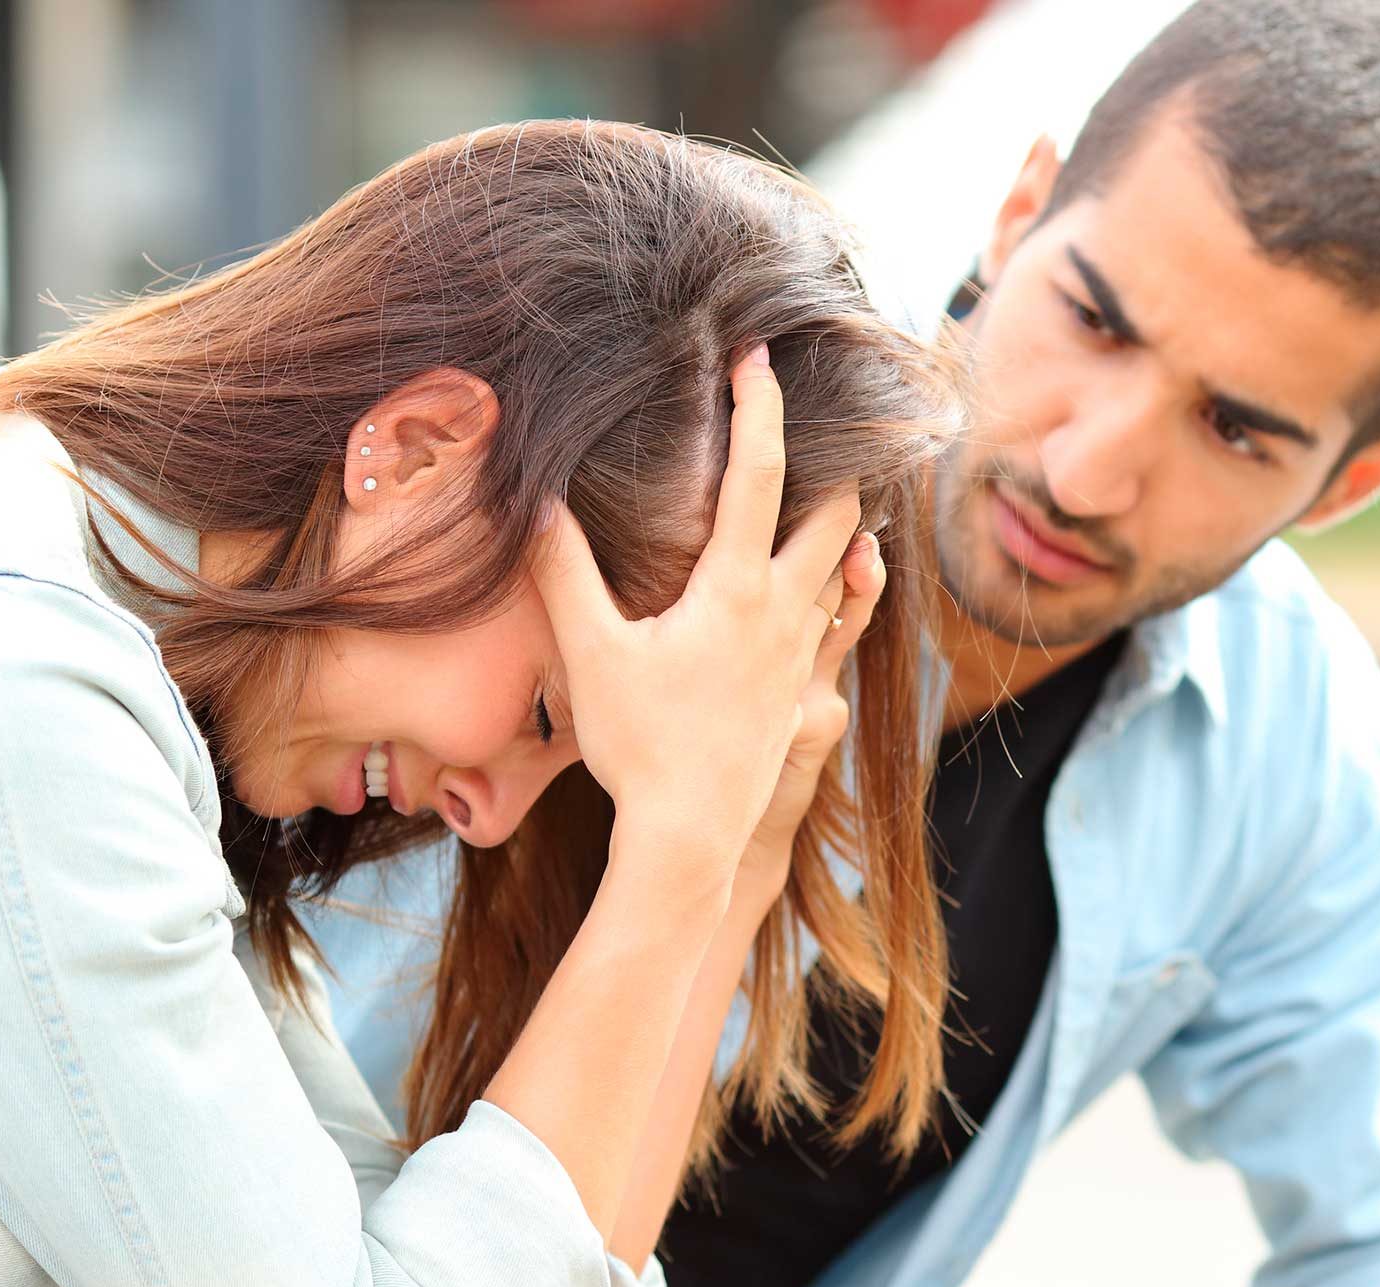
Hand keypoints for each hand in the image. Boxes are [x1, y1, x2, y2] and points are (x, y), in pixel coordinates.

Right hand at [536, 344, 861, 886]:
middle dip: (833, 461)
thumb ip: (562, 573)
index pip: (760, 474)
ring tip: (830, 491)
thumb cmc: (638, 745)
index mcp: (735, 589)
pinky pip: (839, 621)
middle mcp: (783, 613)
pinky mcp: (803, 692)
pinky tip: (831, 583)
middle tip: (824, 423)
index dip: (761, 408)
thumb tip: (535, 502)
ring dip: (841, 524)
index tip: (759, 359)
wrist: (689, 834)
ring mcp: (801, 655)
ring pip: (845, 569)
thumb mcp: (589, 654)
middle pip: (835, 515)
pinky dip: (844, 586)